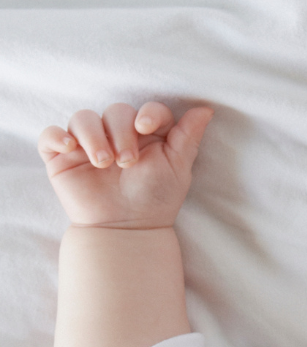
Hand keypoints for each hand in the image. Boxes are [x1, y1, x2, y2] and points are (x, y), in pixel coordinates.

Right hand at [38, 102, 213, 228]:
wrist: (127, 228)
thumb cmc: (155, 198)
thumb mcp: (178, 166)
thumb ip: (189, 136)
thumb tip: (206, 108)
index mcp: (147, 134)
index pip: (147, 108)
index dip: (147, 112)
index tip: (145, 127)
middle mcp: (117, 134)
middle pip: (116, 110)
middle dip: (122, 132)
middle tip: (127, 162)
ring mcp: (88, 144)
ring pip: (83, 118)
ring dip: (93, 136)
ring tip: (103, 163)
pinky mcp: (62, 157)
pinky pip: (50, 135)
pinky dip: (56, 136)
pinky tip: (70, 147)